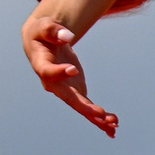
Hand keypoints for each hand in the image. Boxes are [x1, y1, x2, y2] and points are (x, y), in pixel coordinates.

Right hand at [23, 17, 116, 137]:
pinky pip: (87, 107)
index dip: (59, 72)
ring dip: (96, 117)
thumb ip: (53, 30)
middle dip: (84, 107)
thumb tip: (68, 36)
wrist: (43, 43)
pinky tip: (113, 128)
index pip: (48, 72)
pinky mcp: (75, 91)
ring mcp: (65, 90)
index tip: (73, 69)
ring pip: (80, 107)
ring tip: (113, 124)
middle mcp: (53, 83)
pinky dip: (100, 118)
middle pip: (68, 97)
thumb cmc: (42, 33)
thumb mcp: (43, 26)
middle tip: (100, 114)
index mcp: (41, 65)